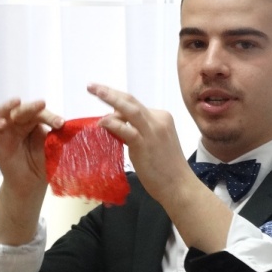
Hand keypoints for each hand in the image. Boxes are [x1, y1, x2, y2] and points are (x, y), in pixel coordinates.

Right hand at [0, 98, 63, 195]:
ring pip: (3, 112)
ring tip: (17, 102)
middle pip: (23, 110)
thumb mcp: (53, 148)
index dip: (50, 116)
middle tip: (42, 105)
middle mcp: (19, 123)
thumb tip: (68, 126)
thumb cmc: (44, 163)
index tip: (61, 123)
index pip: (40, 114)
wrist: (32, 182)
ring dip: (9, 106)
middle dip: (33, 108)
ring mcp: (6, 130)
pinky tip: (1, 124)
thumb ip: (57, 136)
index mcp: (35, 122)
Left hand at [88, 83, 232, 251]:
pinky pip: (125, 129)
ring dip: (109, 98)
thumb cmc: (166, 167)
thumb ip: (137, 132)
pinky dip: (112, 123)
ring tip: (94, 90)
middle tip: (92, 86)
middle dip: (109, 92)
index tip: (104, 104)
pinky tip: (101, 123)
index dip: (117, 104)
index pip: (136, 106)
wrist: (179, 185)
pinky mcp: (144, 144)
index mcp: (162, 118)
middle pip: (131, 101)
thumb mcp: (154, 143)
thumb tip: (115, 125)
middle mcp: (159, 120)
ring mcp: (152, 131)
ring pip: (128, 109)